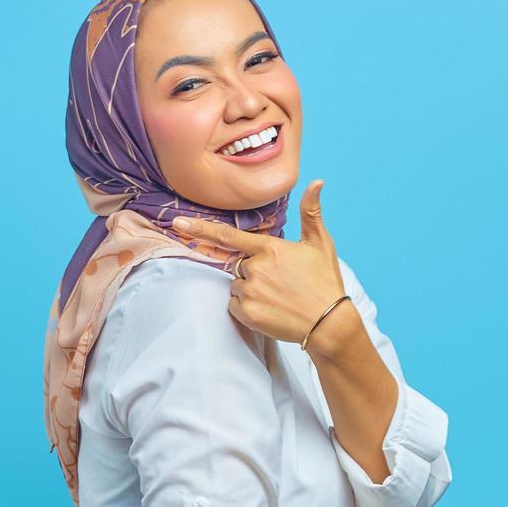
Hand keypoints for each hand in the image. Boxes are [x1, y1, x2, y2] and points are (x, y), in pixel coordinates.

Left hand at [171, 179, 349, 347]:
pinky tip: (270, 309)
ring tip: (277, 296)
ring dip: (250, 290)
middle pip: (237, 265)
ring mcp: (250, 291)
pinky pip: (235, 305)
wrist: (330, 323)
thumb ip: (311, 213)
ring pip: (236, 285)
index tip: (178, 223)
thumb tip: (317, 182)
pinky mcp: (247, 313)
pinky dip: (247, 308)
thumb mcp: (320, 244)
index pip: (228, 235)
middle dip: (253, 271)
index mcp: (270, 249)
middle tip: (280, 282)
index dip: (200, 228)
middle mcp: (256, 268)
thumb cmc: (325, 281)